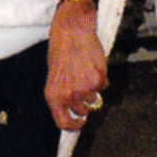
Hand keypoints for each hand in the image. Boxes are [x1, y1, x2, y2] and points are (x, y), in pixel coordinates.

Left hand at [45, 0, 107, 131]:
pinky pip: (103, 86)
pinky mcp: (99, 79)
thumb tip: (72, 108)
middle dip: (84, 103)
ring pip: (94, 99)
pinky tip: (92, 65)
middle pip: (82, 111)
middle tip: (83, 88)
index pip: (63, 122)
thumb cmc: (61, 48)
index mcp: (53, 95)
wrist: (72, 30)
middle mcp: (68, 94)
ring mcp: (85, 88)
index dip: (73, 126)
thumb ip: (61, 93)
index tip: (79, 123)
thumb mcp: (54, 75)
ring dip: (92, 89)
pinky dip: (100, 78)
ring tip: (85, 71)